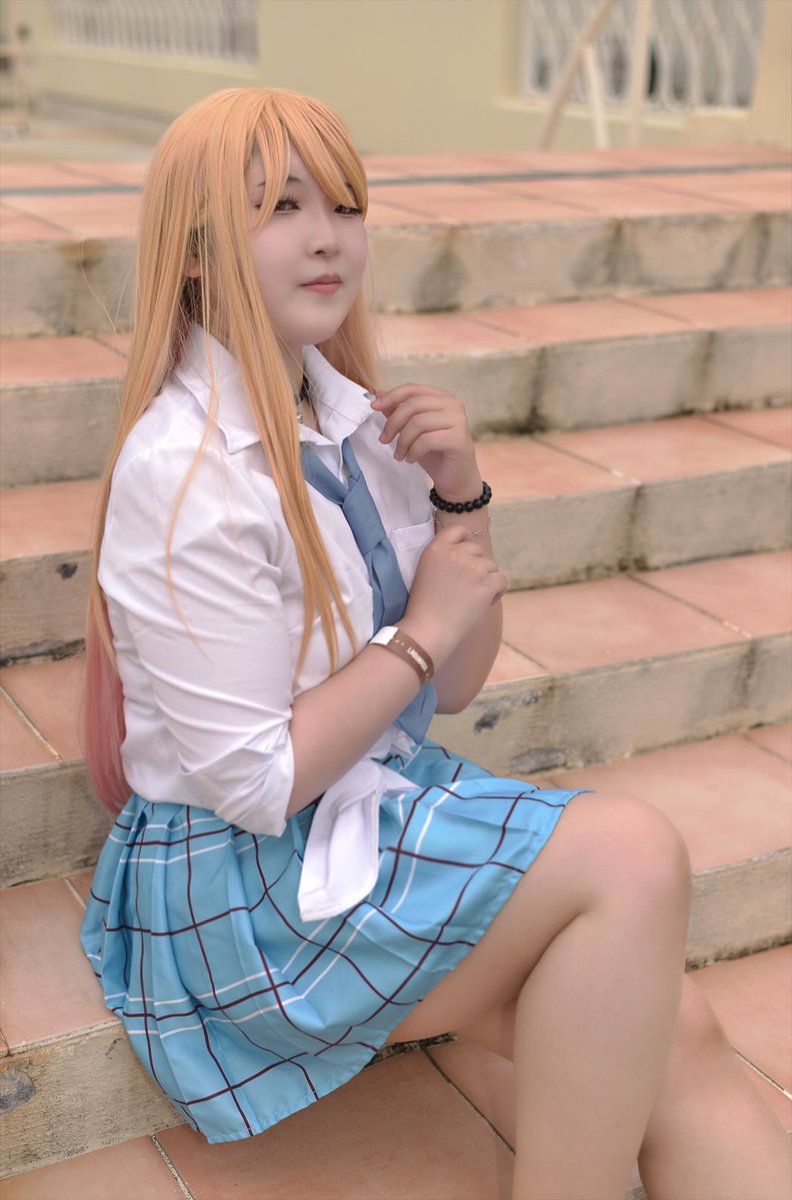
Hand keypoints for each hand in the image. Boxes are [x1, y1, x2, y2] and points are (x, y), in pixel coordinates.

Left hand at [371, 383, 481, 501]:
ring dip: (402, 441)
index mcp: (442, 398)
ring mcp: (458, 420)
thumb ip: (398, 411)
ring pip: (418, 422)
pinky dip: (413, 451)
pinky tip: (411, 459)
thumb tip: (379, 394)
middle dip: (393, 423)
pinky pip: (426, 440)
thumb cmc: (434, 453)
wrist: (455, 479)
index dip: (391, 396)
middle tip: (384, 440)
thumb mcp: (411, 430)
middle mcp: (453, 405)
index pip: (413, 389)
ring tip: (399, 455)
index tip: (373, 407)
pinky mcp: (458, 438)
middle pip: (413, 405)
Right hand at [400, 525, 506, 665]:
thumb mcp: (426, 570)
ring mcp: (473, 567)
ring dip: (486, 580)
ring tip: (471, 598)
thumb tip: (470, 553)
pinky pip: (502, 580)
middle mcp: (456, 552)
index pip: (460, 530)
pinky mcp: (486, 583)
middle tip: (465, 587)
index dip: (465, 542)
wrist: (428, 630)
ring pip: (491, 566)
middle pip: (478, 550)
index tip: (464, 558)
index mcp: (436, 547)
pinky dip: (496, 592)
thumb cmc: (424, 606)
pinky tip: (483, 603)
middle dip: (476, 566)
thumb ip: (445, 557)